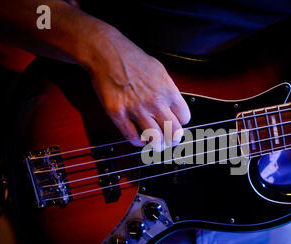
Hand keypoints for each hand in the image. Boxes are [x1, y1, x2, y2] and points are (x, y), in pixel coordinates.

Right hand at [85, 26, 190, 150]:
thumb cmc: (131, 58)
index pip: (184, 117)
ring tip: (158, 144)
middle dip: (174, 139)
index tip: (177, 124)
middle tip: (171, 140)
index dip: (181, 122)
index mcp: (168, 90)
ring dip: (158, 144)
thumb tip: (174, 107)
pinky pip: (132, 137)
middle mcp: (155, 101)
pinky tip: (140, 139)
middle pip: (174, 132)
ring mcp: (136, 109)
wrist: (106, 52)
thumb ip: (168, 90)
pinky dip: (138, 142)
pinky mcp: (118, 113)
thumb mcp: (159, 70)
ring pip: (155, 138)